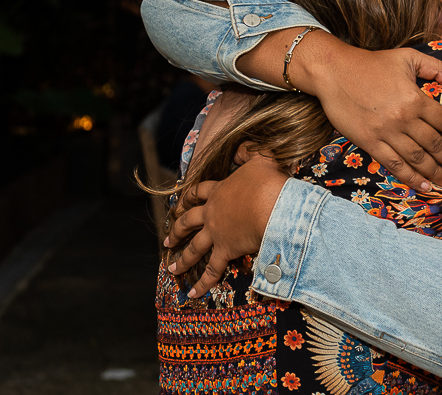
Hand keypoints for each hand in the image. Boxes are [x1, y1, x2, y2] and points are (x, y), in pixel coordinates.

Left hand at [164, 152, 288, 296]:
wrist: (272, 204)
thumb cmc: (269, 181)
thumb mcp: (261, 158)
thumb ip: (249, 152)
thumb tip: (240, 148)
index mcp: (219, 191)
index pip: (199, 193)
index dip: (188, 198)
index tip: (180, 203)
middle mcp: (212, 212)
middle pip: (189, 221)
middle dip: (178, 231)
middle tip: (168, 240)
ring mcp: (217, 233)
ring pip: (194, 248)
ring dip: (183, 259)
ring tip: (172, 268)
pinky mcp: (225, 250)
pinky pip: (211, 270)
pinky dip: (202, 283)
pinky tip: (192, 294)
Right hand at [309, 44, 441, 190]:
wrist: (333, 71)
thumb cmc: (371, 63)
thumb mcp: (408, 57)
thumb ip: (438, 68)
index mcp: (415, 98)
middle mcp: (403, 118)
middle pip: (434, 145)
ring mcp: (385, 132)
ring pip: (417, 158)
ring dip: (434, 173)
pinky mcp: (369, 142)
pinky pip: (394, 164)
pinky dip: (410, 177)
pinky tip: (422, 185)